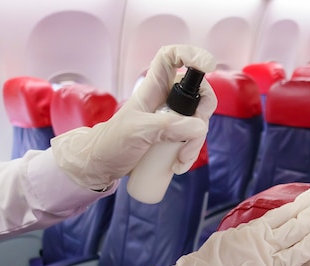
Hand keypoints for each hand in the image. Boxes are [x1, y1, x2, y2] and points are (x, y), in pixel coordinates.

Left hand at [51, 44, 217, 189]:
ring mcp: (173, 118)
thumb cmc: (112, 143)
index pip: (171, 58)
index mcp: (153, 88)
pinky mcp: (175, 136)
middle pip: (198, 93)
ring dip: (195, 143)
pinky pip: (194, 139)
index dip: (190, 54)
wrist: (103, 166)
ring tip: (179, 160)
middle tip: (191, 136)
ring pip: (199, 121)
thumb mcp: (137, 132)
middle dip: (201, 117)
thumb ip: (168, 126)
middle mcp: (166, 99)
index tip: (206, 66)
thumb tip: (197, 127)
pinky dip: (191, 153)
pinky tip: (178, 164)